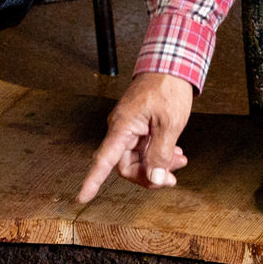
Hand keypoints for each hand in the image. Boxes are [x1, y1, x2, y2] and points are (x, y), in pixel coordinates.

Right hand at [77, 72, 193, 202]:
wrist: (172, 66)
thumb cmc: (167, 87)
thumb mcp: (169, 124)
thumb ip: (160, 154)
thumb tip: (154, 178)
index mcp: (123, 127)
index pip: (103, 160)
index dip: (92, 181)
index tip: (82, 198)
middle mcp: (121, 129)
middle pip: (126, 166)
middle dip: (149, 174)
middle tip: (173, 177)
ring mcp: (130, 129)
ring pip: (137, 159)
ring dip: (157, 165)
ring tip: (180, 160)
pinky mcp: (139, 127)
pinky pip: (144, 150)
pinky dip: (158, 155)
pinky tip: (174, 153)